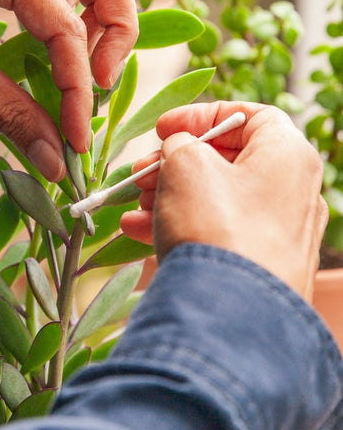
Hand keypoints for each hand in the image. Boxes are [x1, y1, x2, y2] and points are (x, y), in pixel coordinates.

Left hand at [0, 0, 137, 181]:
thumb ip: (12, 117)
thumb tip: (56, 162)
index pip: (67, 29)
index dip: (78, 91)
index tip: (75, 139)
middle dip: (115, 26)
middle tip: (96, 79)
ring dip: (95, 16)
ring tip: (80, 68)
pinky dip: (65, 12)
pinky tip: (50, 49)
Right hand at [120, 102, 327, 301]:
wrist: (232, 314)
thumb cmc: (216, 227)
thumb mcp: (186, 166)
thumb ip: (180, 144)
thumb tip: (179, 150)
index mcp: (288, 155)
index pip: (250, 116)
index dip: (202, 116)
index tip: (164, 128)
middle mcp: (294, 192)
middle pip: (227, 161)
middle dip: (175, 164)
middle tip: (141, 171)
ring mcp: (280, 232)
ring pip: (216, 199)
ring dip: (169, 196)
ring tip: (134, 206)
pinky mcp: (261, 264)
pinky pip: (217, 232)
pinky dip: (180, 225)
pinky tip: (138, 232)